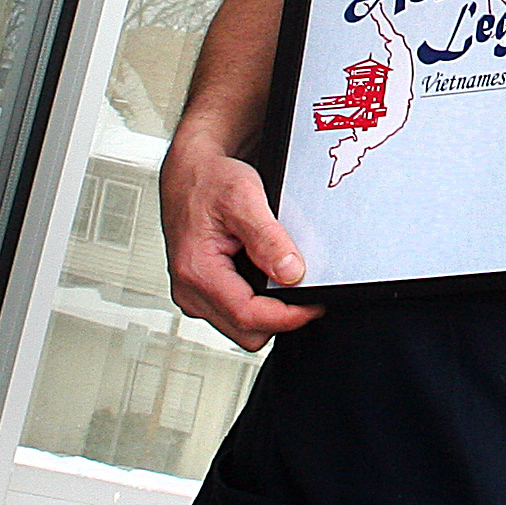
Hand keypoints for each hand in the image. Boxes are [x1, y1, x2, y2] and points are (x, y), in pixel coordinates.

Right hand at [160, 127, 319, 352]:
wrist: (191, 172)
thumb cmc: (208, 180)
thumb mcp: (243, 197)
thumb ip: (267, 238)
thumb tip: (291, 272)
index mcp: (196, 271)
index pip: (249, 316)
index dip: (289, 316)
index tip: (315, 305)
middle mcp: (190, 290)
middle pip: (247, 332)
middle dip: (279, 317)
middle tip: (305, 291)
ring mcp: (194, 295)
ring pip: (242, 328)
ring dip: (267, 312)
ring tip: (282, 279)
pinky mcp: (202, 292)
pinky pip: (235, 314)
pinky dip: (256, 304)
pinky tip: (265, 279)